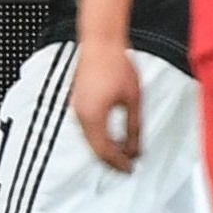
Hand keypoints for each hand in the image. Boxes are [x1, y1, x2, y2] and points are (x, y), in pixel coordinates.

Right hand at [72, 39, 142, 172]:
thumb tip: (136, 149)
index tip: (130, 169)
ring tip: (121, 152)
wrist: (100, 43)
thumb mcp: (133, 101)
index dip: (118, 163)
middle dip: (110, 158)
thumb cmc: (115, 65)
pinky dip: (98, 136)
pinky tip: (110, 135)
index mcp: (93, 116)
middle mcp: (80, 114)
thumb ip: (134, 129)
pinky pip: (86, 126)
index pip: (104, 150)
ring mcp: (76, 107)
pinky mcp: (78, 100)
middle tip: (126, 166)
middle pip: (93, 147)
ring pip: (88, 138)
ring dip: (104, 147)